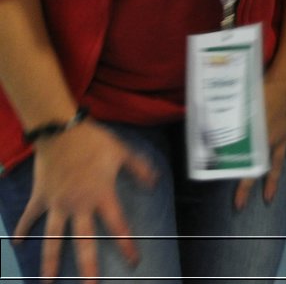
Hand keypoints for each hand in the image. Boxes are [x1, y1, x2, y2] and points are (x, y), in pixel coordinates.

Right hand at [14, 121, 157, 283]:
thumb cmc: (94, 141)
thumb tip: (155, 182)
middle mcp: (78, 205)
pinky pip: (30, 217)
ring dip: (49, 262)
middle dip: (87, 266)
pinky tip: (18, 243)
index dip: (126, 244)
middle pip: (83, 242)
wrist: (61, 130)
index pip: (118, 226)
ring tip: (47, 283)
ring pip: (52, 239)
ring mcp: (56, 204)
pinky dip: (23, 229)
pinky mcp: (40, 198)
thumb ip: (140, 168)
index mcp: (101, 195)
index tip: (133, 262)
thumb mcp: (123, 152)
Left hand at [233, 69, 285, 210]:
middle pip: (263, 170)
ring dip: (274, 179)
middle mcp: (272, 141)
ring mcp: (285, 136)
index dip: (242, 185)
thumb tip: (212, 133)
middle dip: (253, 188)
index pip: (248, 167)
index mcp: (259, 139)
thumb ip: (231, 122)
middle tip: (245, 205)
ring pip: (279, 162)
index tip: (237, 201)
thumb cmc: (263, 89)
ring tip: (270, 196)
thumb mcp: (242, 106)